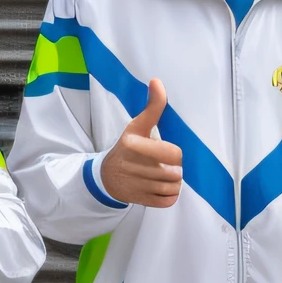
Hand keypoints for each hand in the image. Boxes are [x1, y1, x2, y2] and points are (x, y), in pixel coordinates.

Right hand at [100, 78, 182, 207]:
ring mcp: (135, 185)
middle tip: (162, 166)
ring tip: (161, 178)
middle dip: (173, 170)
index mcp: (132, 144)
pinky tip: (158, 189)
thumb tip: (157, 81)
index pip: (174, 154)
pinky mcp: (139, 200)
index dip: (174, 154)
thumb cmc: (128, 148)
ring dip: (172, 184)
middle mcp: (132, 165)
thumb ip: (152, 107)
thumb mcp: (137, 126)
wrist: (105, 176)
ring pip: (174, 187)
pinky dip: (168, 196)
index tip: (164, 152)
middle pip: (176, 173)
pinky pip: (168, 201)